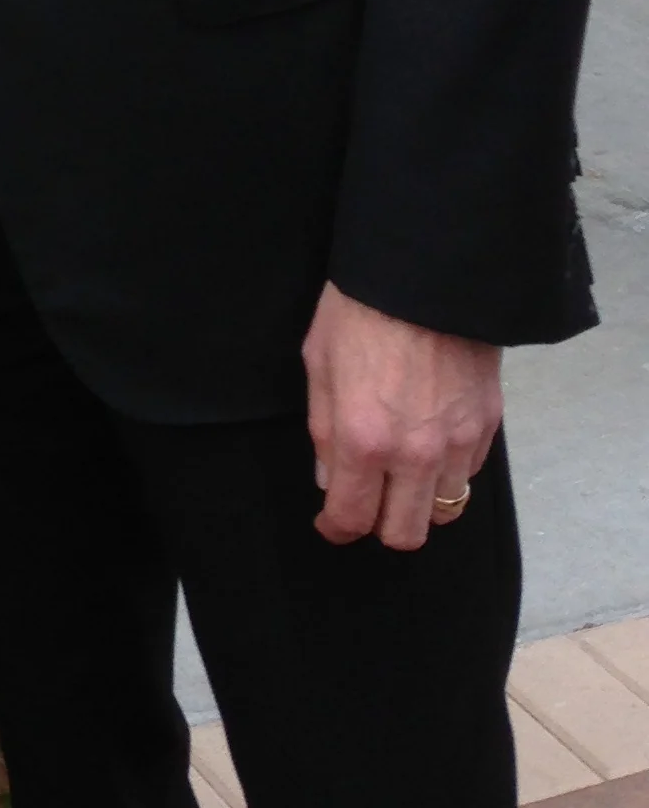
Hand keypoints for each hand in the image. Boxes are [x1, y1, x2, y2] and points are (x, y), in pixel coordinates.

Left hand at [302, 281, 501, 549]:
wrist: (427, 274)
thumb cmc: (360, 309)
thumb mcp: (319, 361)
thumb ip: (323, 429)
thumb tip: (330, 478)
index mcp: (364, 440)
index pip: (353, 517)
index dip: (337, 528)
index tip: (332, 523)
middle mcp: (415, 455)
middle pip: (405, 533)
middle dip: (381, 525)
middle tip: (369, 501)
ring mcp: (457, 444)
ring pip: (444, 510)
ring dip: (420, 501)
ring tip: (404, 473)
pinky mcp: (488, 427)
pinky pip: (469, 474)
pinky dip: (449, 471)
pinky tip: (432, 443)